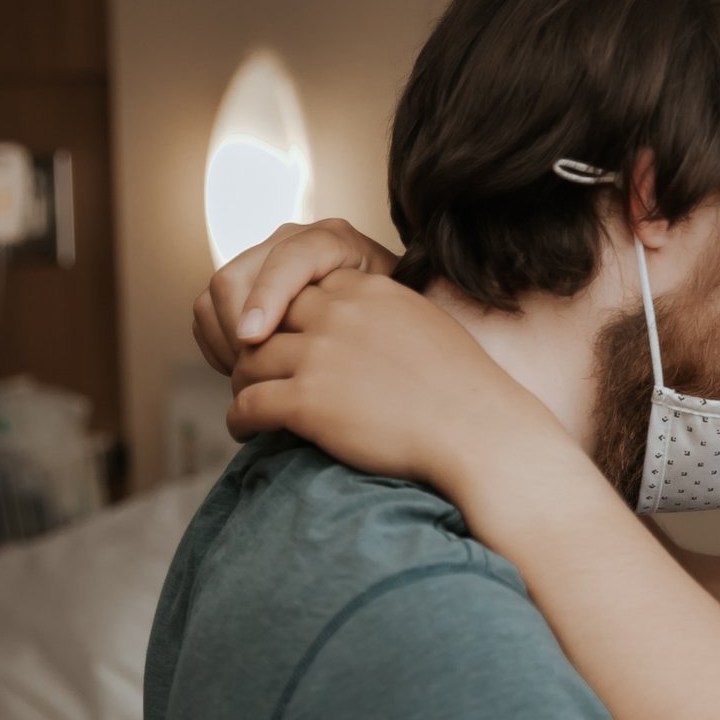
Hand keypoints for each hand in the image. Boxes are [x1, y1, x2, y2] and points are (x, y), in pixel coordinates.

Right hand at [193, 219, 398, 374]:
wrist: (396, 333)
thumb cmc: (406, 332)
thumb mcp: (405, 319)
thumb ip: (383, 316)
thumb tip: (356, 338)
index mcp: (335, 241)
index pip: (288, 258)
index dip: (266, 296)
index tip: (255, 340)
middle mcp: (293, 240)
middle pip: (236, 276)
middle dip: (236, 330)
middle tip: (251, 379)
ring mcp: (264, 261)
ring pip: (216, 295)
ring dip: (224, 342)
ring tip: (251, 381)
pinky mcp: (246, 287)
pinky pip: (209, 312)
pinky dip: (217, 345)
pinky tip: (245, 373)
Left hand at [227, 269, 568, 492]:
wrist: (478, 431)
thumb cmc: (466, 389)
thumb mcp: (427, 325)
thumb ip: (387, 315)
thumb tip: (367, 331)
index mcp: (369, 288)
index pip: (304, 287)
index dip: (288, 315)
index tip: (285, 337)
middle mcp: (338, 313)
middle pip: (269, 319)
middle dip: (255, 345)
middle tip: (252, 372)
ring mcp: (320, 356)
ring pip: (249, 362)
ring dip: (242, 383)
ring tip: (248, 402)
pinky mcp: (307, 401)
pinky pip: (249, 403)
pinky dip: (240, 418)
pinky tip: (248, 431)